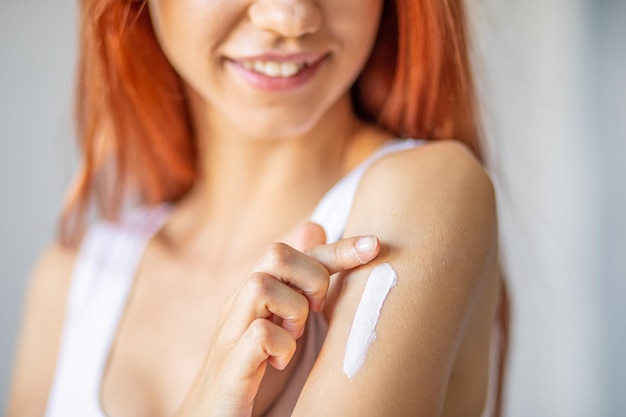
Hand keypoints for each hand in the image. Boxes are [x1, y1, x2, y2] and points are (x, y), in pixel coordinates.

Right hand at [176, 223, 379, 416]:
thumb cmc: (252, 370)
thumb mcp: (281, 322)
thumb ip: (298, 283)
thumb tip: (315, 226)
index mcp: (255, 294)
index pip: (296, 251)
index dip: (338, 247)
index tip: (374, 245)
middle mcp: (239, 305)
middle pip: (275, 253)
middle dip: (312, 277)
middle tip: (317, 311)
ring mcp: (230, 334)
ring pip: (260, 285)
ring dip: (293, 310)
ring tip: (295, 338)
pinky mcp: (229, 368)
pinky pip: (257, 334)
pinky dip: (280, 346)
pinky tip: (280, 362)